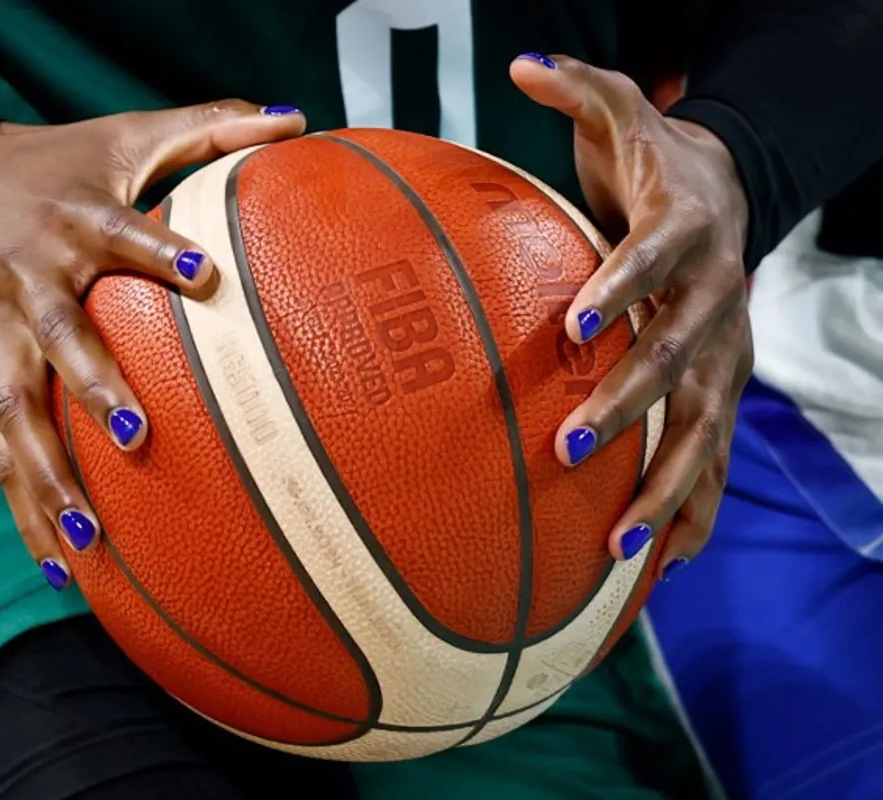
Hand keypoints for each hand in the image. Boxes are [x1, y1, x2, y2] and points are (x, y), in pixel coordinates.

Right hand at [0, 101, 305, 588]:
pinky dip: (24, 511)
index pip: (120, 237)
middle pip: (59, 339)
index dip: (158, 254)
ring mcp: (4, 339)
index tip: (204, 276)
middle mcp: (35, 285)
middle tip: (135, 435)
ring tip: (88, 542)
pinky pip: (1, 451)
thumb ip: (206, 126)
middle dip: (91, 386)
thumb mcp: (123, 134)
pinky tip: (58, 569)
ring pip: (17, 416)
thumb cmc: (51, 164)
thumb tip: (297, 117)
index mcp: (76, 223)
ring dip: (47, 480)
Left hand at [511, 54, 753, 577]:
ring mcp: (726, 351)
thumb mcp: (625, 114)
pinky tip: (661, 562)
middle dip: (630, 404)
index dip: (619, 288)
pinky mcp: (722, 388)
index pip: (650, 260)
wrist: (728, 195)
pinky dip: (694, 507)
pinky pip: (716, 455)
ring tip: (620, 540)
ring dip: (666, 482)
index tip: (573, 326)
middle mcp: (714, 297)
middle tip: (572, 447)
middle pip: (678, 356)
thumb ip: (581, 87)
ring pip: (706, 425)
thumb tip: (523, 64)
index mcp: (684, 232)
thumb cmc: (654, 166)